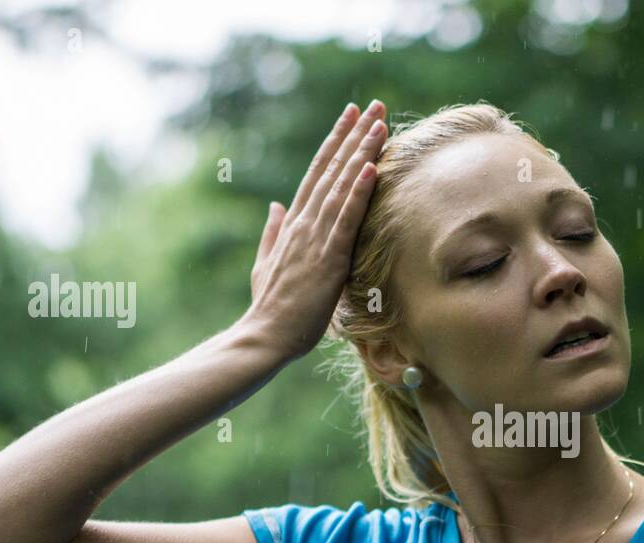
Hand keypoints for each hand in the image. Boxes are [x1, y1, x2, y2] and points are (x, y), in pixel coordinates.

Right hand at [242, 99, 387, 360]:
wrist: (265, 336)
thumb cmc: (271, 307)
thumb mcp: (268, 263)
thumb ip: (272, 232)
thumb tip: (275, 206)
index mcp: (294, 224)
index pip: (318, 174)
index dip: (336, 143)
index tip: (351, 116)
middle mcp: (304, 224)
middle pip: (331, 170)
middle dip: (353, 136)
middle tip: (372, 104)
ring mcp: (315, 239)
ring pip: (341, 186)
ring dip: (361, 154)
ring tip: (378, 124)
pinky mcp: (327, 258)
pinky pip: (346, 218)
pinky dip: (358, 192)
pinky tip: (371, 168)